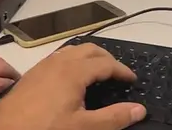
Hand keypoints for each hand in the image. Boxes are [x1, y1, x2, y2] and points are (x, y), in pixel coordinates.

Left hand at [0, 43, 146, 129]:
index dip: (122, 70)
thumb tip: (139, 109)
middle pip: (90, 50)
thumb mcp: (83, 127)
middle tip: (117, 74)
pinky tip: (71, 78)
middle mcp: (59, 62)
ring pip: (72, 50)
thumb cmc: (45, 129)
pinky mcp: (31, 74)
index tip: (132, 80)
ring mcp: (43, 65)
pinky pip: (58, 57)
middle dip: (107, 59)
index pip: (106, 63)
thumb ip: (114, 118)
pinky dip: (73, 60)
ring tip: (97, 72)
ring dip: (89, 57)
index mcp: (74, 71)